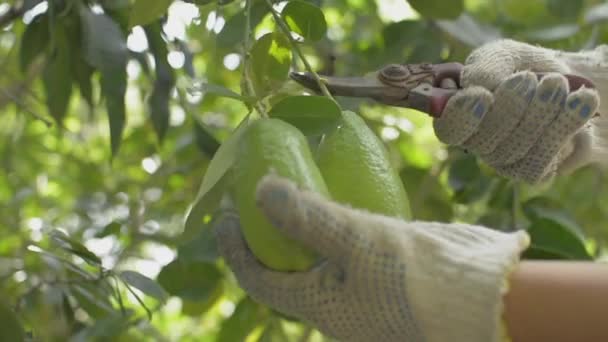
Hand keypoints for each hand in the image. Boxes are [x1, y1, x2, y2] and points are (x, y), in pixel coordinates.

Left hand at [215, 175, 527, 341]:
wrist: (488, 299)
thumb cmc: (416, 281)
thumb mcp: (356, 244)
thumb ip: (307, 218)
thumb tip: (259, 190)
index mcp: (317, 304)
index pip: (258, 276)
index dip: (234, 245)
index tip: (224, 211)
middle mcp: (334, 298)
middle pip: (284, 260)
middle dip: (266, 226)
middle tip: (259, 187)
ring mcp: (361, 284)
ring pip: (317, 248)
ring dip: (302, 217)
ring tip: (295, 180)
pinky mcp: (386, 266)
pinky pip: (349, 241)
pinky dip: (337, 216)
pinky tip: (341, 187)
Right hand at [433, 40, 599, 182]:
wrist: (568, 85)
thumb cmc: (524, 67)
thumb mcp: (503, 55)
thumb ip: (485, 67)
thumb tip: (481, 87)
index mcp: (459, 115)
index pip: (449, 129)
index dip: (461, 117)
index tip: (482, 95)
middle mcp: (476, 144)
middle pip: (484, 141)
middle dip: (511, 107)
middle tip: (530, 78)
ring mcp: (503, 162)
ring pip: (515, 149)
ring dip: (541, 112)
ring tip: (558, 82)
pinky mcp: (532, 172)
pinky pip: (543, 158)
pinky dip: (565, 125)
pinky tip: (580, 101)